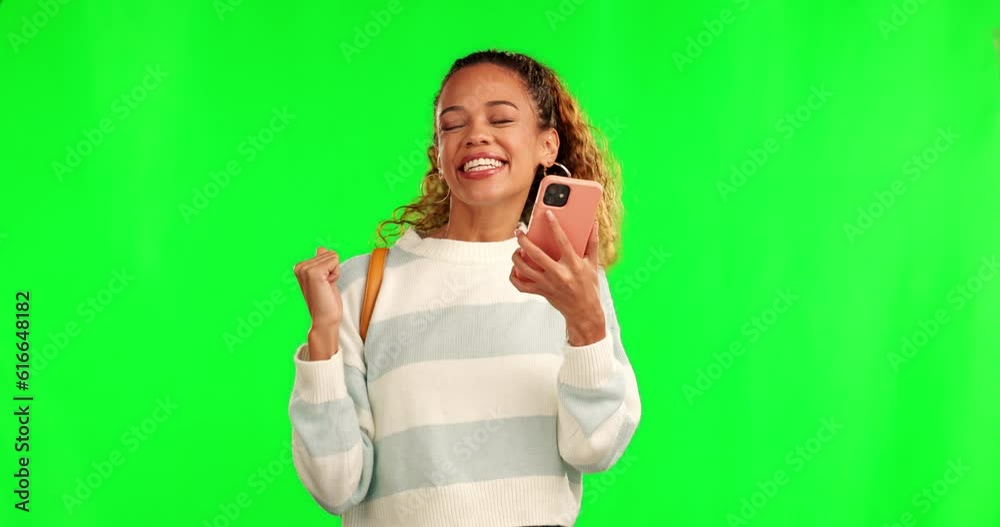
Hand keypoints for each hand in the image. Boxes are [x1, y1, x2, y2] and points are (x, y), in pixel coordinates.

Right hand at [293, 247, 343, 329]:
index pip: (325, 253)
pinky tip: (327, 285)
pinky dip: (336, 274)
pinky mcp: (314, 272)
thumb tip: (321, 249)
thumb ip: (321, 262)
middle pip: (330, 253)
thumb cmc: (326, 302)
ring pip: (333, 256)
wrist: (325, 319)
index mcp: (300, 267)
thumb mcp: (324, 278)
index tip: (324, 284)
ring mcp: (306, 269)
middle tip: (325, 286)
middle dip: (333, 270)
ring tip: (326, 287)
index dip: (331, 269)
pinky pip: (335, 261)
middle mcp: (300, 266)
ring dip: (334, 272)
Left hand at [510, 211, 605, 343]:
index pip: (563, 241)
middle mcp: (559, 274)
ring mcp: (548, 284)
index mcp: (573, 264)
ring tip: (517, 249)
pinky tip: (515, 268)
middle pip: (535, 254)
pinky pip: (521, 285)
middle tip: (518, 232)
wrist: (584, 312)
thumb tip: (593, 223)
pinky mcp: (541, 292)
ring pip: (524, 269)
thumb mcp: (593, 264)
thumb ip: (592, 242)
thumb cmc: (589, 285)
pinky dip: (514, 276)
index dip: (554, 226)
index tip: (547, 213)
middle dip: (523, 241)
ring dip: (516, 257)